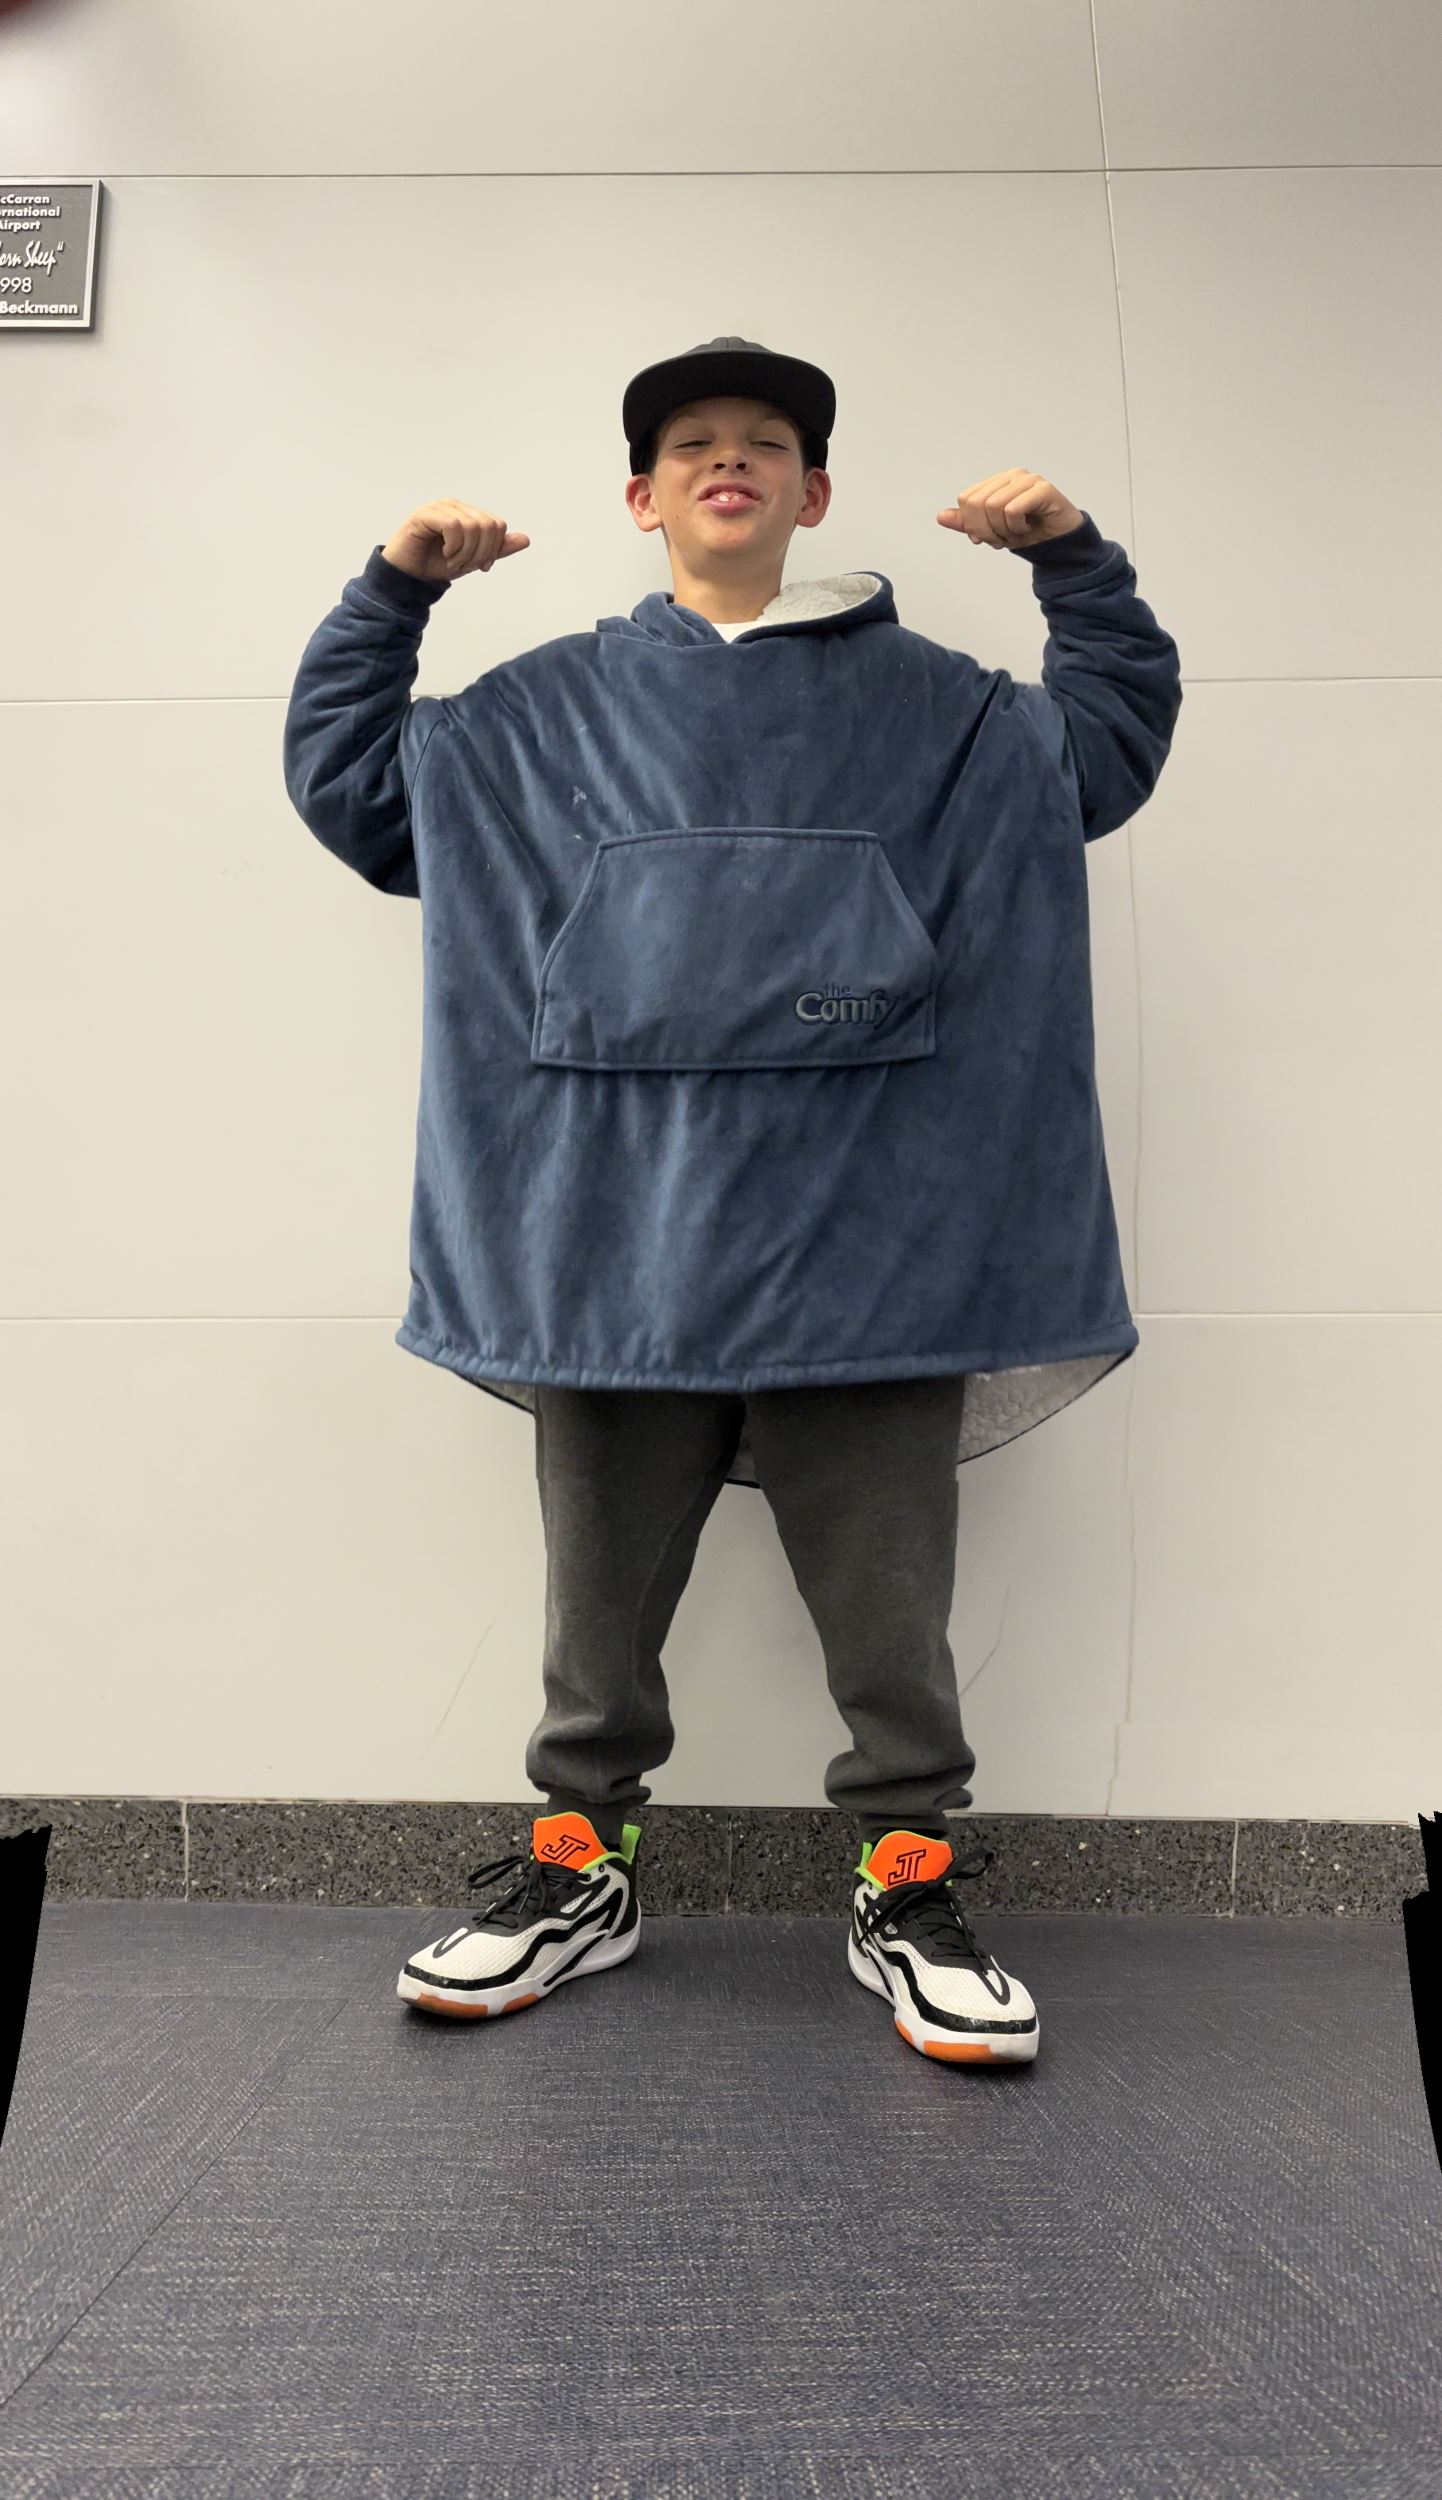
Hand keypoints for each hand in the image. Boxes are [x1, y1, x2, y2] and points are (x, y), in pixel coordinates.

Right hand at [381, 499, 529, 582]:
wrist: (409, 577)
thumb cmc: (436, 565)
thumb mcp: (473, 560)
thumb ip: (497, 549)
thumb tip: (525, 539)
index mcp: (468, 513)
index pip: (497, 525)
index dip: (494, 549)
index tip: (481, 566)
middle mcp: (455, 505)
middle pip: (488, 525)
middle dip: (481, 553)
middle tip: (464, 565)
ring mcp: (440, 507)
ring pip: (472, 526)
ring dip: (465, 553)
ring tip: (452, 562)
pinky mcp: (425, 514)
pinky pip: (453, 526)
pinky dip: (454, 547)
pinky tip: (445, 555)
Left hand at [937, 470, 1083, 550]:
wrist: (1058, 544)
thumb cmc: (1028, 533)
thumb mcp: (991, 531)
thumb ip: (967, 523)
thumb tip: (941, 516)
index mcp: (997, 482)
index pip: (966, 499)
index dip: (972, 524)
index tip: (988, 537)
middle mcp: (1011, 476)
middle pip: (976, 503)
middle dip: (986, 530)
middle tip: (1002, 539)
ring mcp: (1028, 480)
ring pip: (994, 507)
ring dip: (1003, 530)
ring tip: (1016, 533)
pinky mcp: (1043, 489)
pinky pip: (1013, 510)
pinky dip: (1017, 527)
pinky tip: (1028, 527)